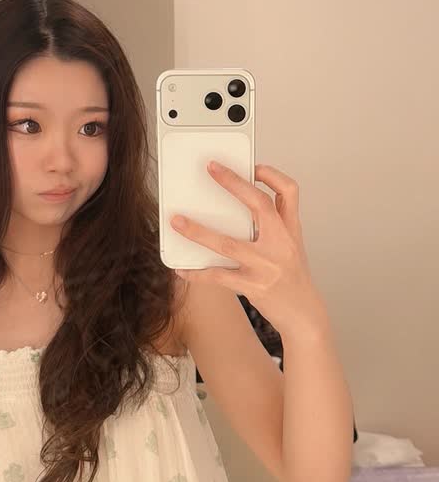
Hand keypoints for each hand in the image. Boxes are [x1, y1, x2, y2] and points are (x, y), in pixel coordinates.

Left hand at [170, 161, 327, 336]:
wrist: (304, 316)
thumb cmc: (293, 278)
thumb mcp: (291, 246)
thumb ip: (274, 225)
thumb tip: (238, 206)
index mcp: (291, 230)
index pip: (289, 192)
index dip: (272, 175)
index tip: (253, 166)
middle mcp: (282, 244)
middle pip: (258, 205)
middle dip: (233, 183)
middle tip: (211, 169)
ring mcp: (267, 266)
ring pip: (228, 243)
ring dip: (198, 231)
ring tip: (177, 221)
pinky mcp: (253, 287)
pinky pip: (218, 276)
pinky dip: (197, 273)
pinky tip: (182, 269)